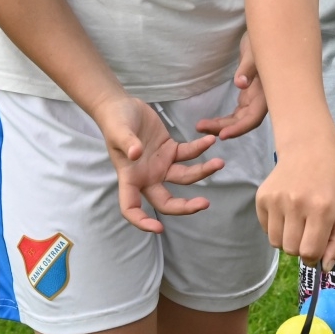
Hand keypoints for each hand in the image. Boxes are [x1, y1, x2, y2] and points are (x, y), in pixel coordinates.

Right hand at [93, 94, 224, 233]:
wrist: (121, 105)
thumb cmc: (114, 120)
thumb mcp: (118, 130)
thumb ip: (127, 142)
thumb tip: (135, 154)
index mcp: (129, 178)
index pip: (131, 208)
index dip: (142, 222)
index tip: (158, 228)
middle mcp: (146, 177)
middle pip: (166, 202)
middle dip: (185, 207)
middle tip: (205, 204)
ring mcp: (160, 165)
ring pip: (184, 178)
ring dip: (202, 172)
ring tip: (219, 163)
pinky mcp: (170, 150)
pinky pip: (188, 154)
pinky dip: (200, 149)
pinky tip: (211, 140)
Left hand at [197, 32, 266, 139]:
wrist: (267, 32)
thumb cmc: (264, 40)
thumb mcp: (255, 51)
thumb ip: (248, 68)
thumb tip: (240, 84)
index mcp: (267, 92)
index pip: (254, 117)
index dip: (240, 128)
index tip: (222, 135)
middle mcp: (263, 98)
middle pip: (244, 121)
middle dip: (224, 127)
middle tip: (201, 128)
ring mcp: (256, 97)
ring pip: (240, 118)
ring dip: (222, 124)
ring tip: (200, 125)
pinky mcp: (250, 93)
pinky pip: (238, 111)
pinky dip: (226, 118)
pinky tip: (211, 121)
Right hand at [254, 132, 334, 263]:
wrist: (309, 151)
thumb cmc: (332, 184)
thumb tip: (325, 268)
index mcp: (322, 208)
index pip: (309, 252)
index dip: (314, 256)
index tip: (317, 248)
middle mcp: (297, 203)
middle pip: (291, 250)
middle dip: (301, 248)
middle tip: (309, 231)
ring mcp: (276, 200)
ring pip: (276, 243)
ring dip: (287, 239)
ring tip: (298, 221)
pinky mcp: (262, 197)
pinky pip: (266, 229)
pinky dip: (276, 227)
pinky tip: (287, 211)